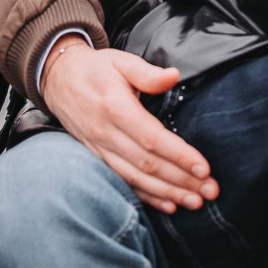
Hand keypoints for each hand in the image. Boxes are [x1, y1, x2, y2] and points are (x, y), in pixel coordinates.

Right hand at [39, 39, 217, 212]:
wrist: (57, 78)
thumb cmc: (95, 68)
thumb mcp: (121, 61)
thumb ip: (148, 73)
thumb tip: (174, 75)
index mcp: (115, 108)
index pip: (152, 138)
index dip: (179, 156)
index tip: (204, 168)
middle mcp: (106, 134)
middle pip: (148, 164)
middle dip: (182, 180)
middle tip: (211, 191)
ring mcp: (99, 149)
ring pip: (136, 178)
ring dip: (168, 193)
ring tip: (195, 202)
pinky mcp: (96, 158)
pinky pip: (123, 181)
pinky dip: (145, 196)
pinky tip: (168, 205)